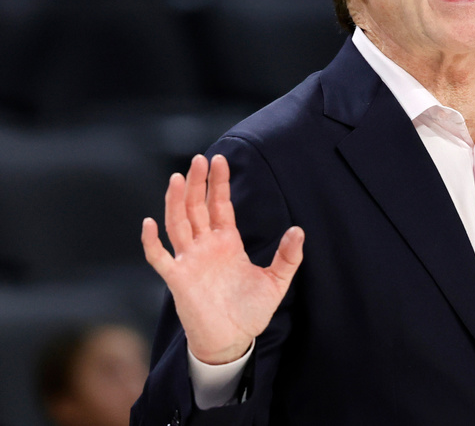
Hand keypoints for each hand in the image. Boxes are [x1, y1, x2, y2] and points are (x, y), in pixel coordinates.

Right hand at [141, 154, 303, 364]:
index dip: (219, 183)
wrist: (232, 341)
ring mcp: (190, 261)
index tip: (220, 160)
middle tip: (198, 159)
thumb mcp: (276, 282)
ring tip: (178, 178)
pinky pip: (159, 257)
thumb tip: (299, 230)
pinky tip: (150, 223)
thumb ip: (288, 257)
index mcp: (227, 242)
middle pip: (197, 207)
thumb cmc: (251, 311)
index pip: (220, 205)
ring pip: (178, 224)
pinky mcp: (177, 279)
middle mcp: (206, 247)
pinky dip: (152, 241)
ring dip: (176, 202)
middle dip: (197, 183)